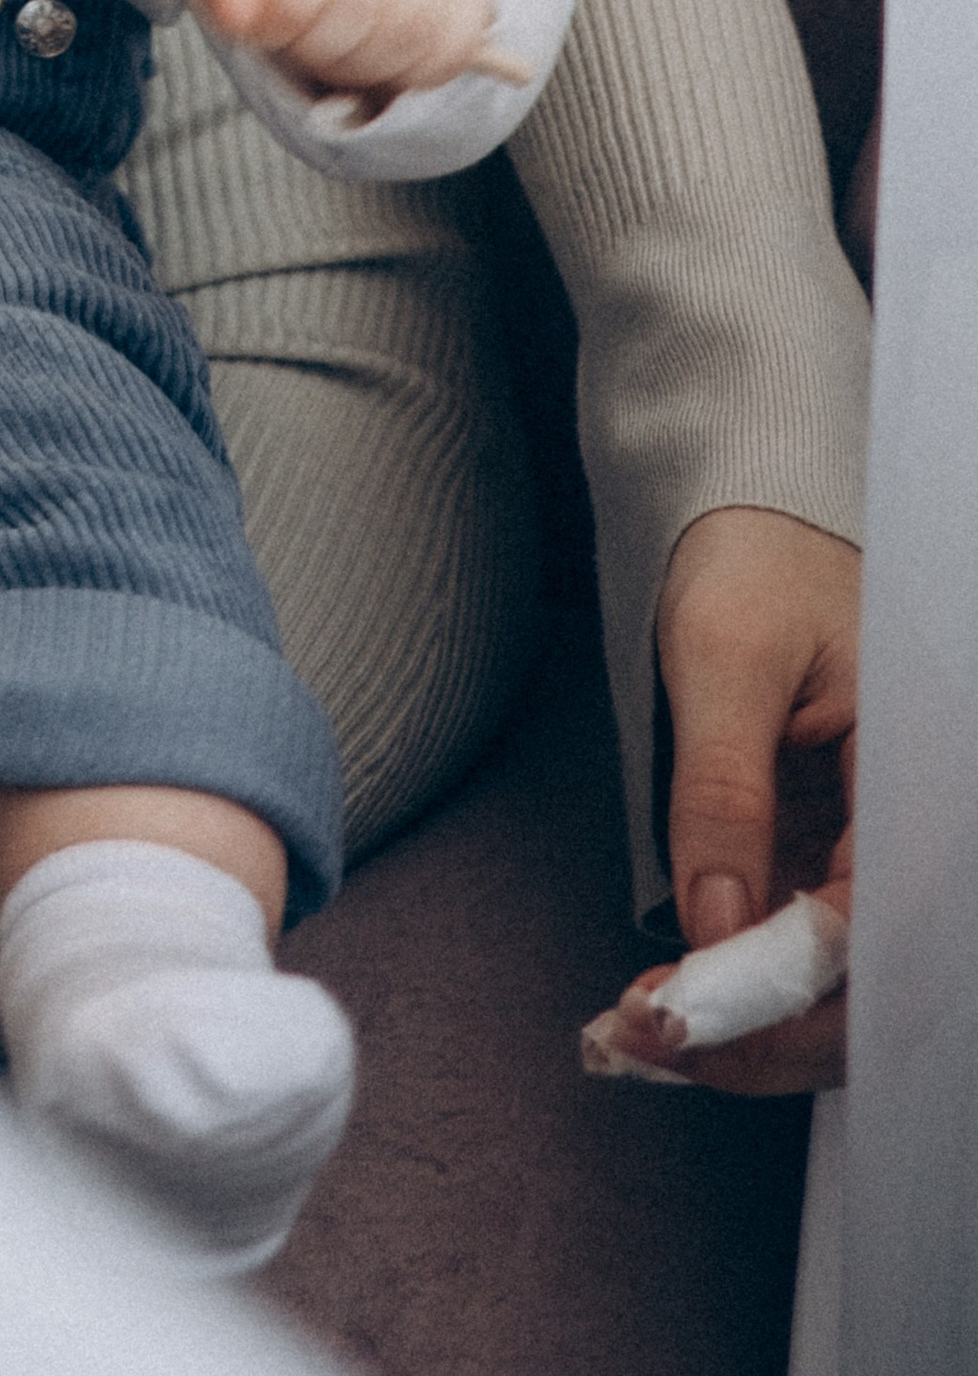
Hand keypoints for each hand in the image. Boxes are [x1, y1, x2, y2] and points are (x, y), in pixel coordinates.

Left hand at [187, 0, 494, 110]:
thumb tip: (238, 8)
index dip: (282, 5)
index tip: (259, 20)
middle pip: (359, 2)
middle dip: (314, 42)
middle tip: (294, 32)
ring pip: (407, 32)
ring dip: (358, 61)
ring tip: (330, 36)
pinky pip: (447, 51)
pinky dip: (405, 69)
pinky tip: (373, 42)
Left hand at [609, 504, 857, 1093]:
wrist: (751, 517)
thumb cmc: (752, 559)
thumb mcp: (724, 655)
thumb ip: (722, 786)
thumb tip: (713, 922)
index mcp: (925, 779)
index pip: (876, 933)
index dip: (785, 995)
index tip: (687, 1021)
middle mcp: (916, 835)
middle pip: (867, 988)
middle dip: (758, 1034)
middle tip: (641, 1043)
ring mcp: (872, 854)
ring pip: (835, 987)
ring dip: (743, 1026)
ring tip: (635, 1034)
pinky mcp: (829, 859)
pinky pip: (800, 948)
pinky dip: (738, 987)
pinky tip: (666, 1001)